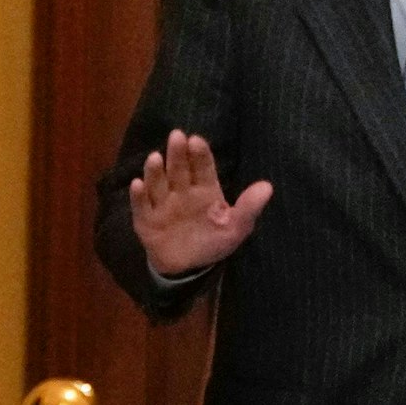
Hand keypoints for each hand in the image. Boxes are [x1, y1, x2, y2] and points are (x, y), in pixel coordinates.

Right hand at [128, 129, 273, 274]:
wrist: (189, 268)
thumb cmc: (213, 242)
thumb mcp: (236, 228)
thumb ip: (249, 208)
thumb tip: (267, 186)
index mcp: (205, 189)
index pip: (203, 167)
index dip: (200, 154)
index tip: (197, 140)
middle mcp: (182, 191)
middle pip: (179, 169)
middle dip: (177, 154)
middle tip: (176, 136)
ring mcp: (163, 204)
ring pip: (158, 184)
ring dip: (155, 171)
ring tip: (155, 157)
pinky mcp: (146, 220)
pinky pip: (141, 206)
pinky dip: (138, 196)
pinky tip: (137, 184)